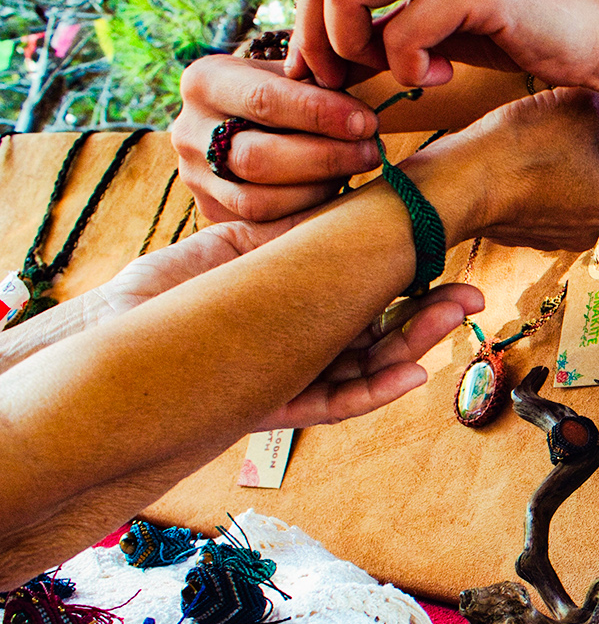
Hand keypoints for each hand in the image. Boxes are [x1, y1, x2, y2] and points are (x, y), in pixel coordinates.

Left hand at [94, 220, 483, 429]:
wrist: (104, 350)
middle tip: (471, 297)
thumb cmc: (155, 301)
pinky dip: (374, 391)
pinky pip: (334, 402)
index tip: (450, 266)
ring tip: (453, 320)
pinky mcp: (275, 407)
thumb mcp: (229, 253)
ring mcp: (292, 375)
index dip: (412, 282)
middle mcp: (301, 341)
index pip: (367, 293)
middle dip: (429, 316)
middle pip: (380, 332)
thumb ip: (286, 243)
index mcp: (296, 303)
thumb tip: (346, 215)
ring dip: (414, 347)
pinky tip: (412, 374)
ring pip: (368, 367)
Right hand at [171, 54, 380, 222]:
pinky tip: (338, 196)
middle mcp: (188, 131)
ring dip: (318, 189)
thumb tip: (358, 118)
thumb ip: (318, 83)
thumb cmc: (284, 90)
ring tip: (357, 170)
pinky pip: (262, 225)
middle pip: (257, 157)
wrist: (246, 118)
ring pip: (258, 201)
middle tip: (372, 151)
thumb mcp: (293, 72)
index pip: (264, 101)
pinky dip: (307, 213)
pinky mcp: (211, 208)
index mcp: (204, 81)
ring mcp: (195, 175)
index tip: (366, 123)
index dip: (320, 114)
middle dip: (324, 157)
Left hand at [288, 0, 598, 91]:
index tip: (329, 71)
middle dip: (321, 41)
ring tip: (404, 70)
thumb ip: (378, 18)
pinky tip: (444, 74)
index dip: (310, 25)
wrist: (598, 38)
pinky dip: (411, 68)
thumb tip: (309, 57)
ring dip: (357, 47)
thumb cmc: (516, 28)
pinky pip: (401, 33)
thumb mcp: (433, 14)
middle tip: (351, 81)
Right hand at [403, 87, 598, 251]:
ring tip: (548, 135)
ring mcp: (564, 235)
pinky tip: (527, 158)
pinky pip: (552, 199)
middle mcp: (598, 228)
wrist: (461, 182)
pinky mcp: (533, 234)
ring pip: (582, 186)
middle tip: (576, 117)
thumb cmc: (522, 146)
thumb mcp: (581, 104)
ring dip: (572, 159)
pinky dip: (546, 178)